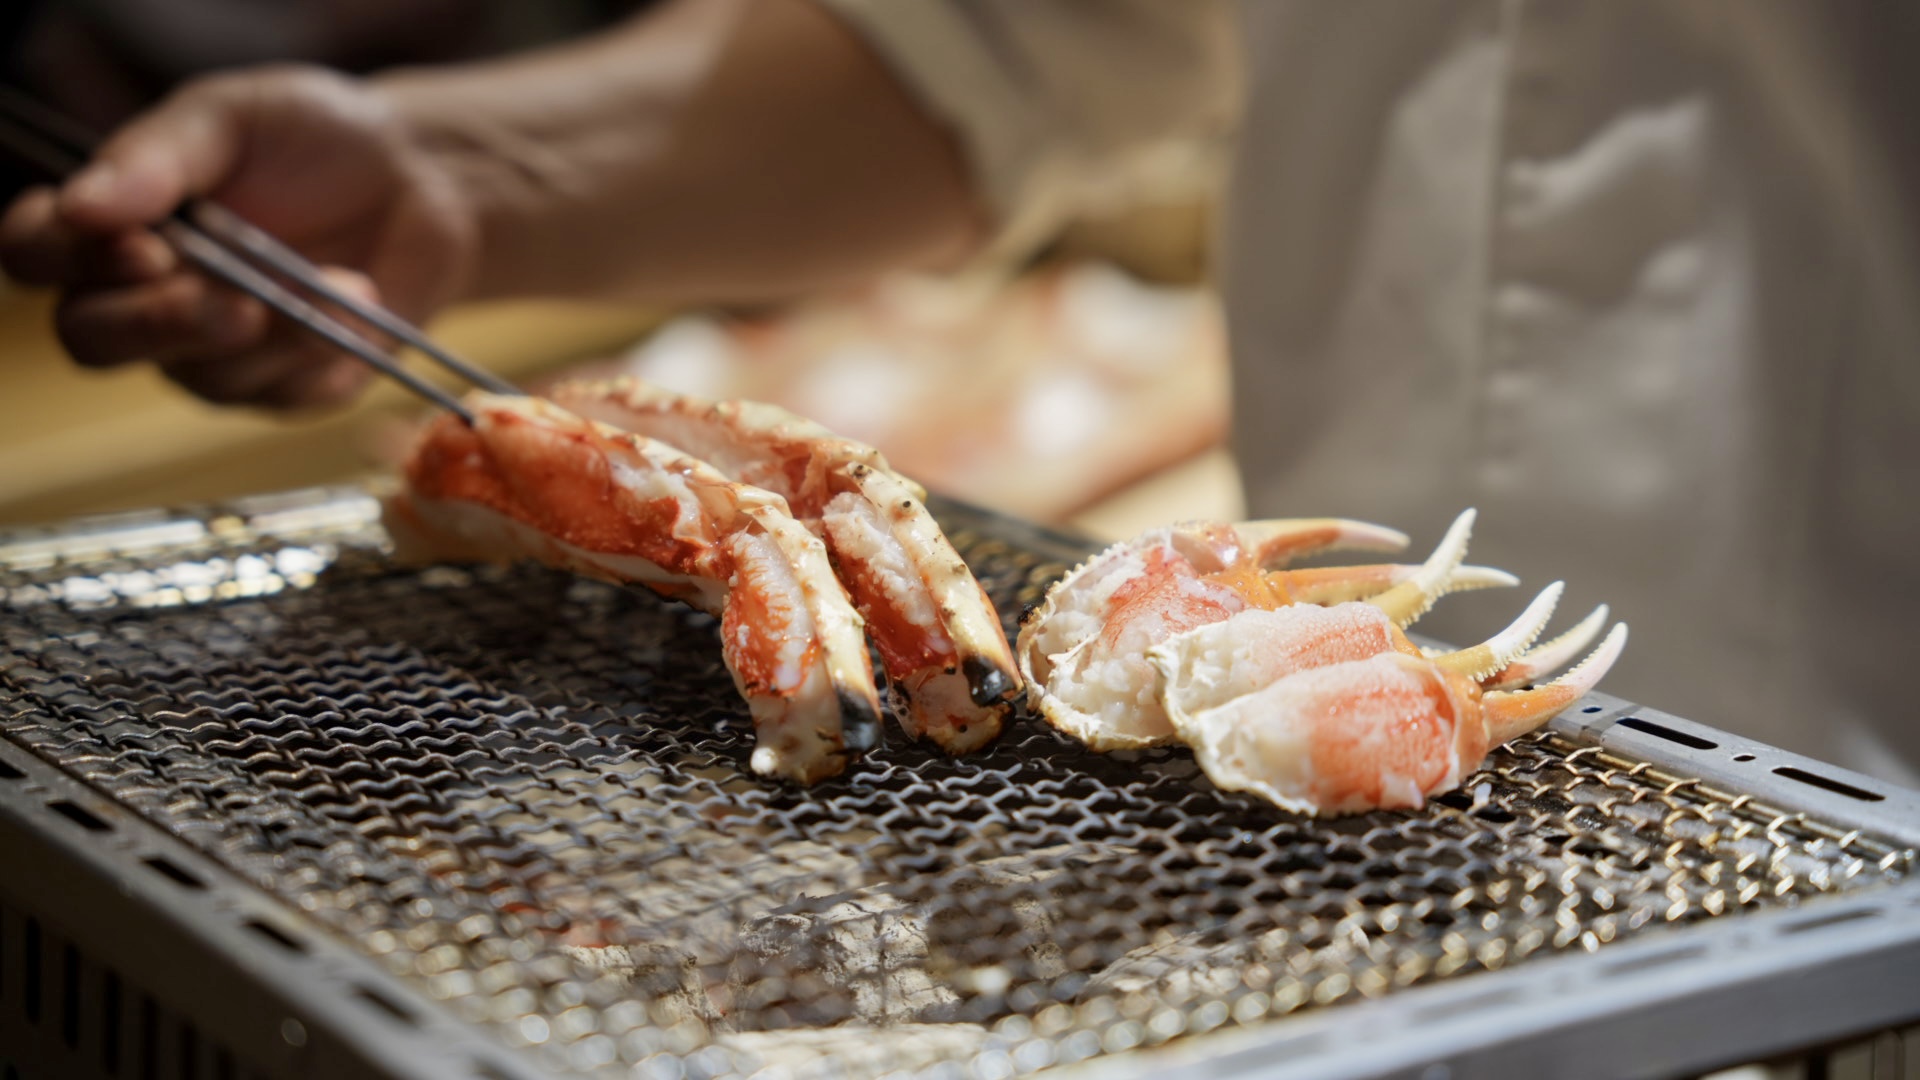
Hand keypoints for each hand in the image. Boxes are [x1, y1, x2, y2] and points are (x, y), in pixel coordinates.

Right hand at [0, 65, 477, 409]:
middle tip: (236, 303)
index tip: (145, 247)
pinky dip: (330, 354)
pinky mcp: (287, 388)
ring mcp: (214, 352)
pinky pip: (286, 398)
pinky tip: (366, 306)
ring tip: (347, 279)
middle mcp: (146, 297)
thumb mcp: (236, 115)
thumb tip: (84, 203)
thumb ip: (161, 154)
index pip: (37, 254)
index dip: (69, 260)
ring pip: (205, 376)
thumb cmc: (315, 137)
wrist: (424, 178)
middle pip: (95, 340)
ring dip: (280, 332)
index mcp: (113, 222)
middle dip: (164, 324)